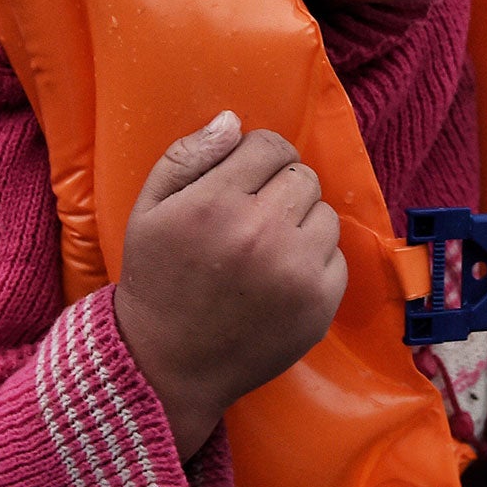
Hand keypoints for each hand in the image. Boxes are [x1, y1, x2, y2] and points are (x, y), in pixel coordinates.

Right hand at [113, 112, 347, 458]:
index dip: (256, 158)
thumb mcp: (149, 209)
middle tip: (252, 218)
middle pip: (302, 175)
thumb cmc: (157, 280)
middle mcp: (262, 234)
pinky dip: (314, 262)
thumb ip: (189, 156)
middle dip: (280, 188)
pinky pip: (337, 256)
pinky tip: (280, 279)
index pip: (269, 145)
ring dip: (301, 223)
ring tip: (266, 249)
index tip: (242, 182)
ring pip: (325, 213)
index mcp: (216, 203)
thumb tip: (235, 121)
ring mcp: (296, 272)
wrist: (167, 366)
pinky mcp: (320, 304)